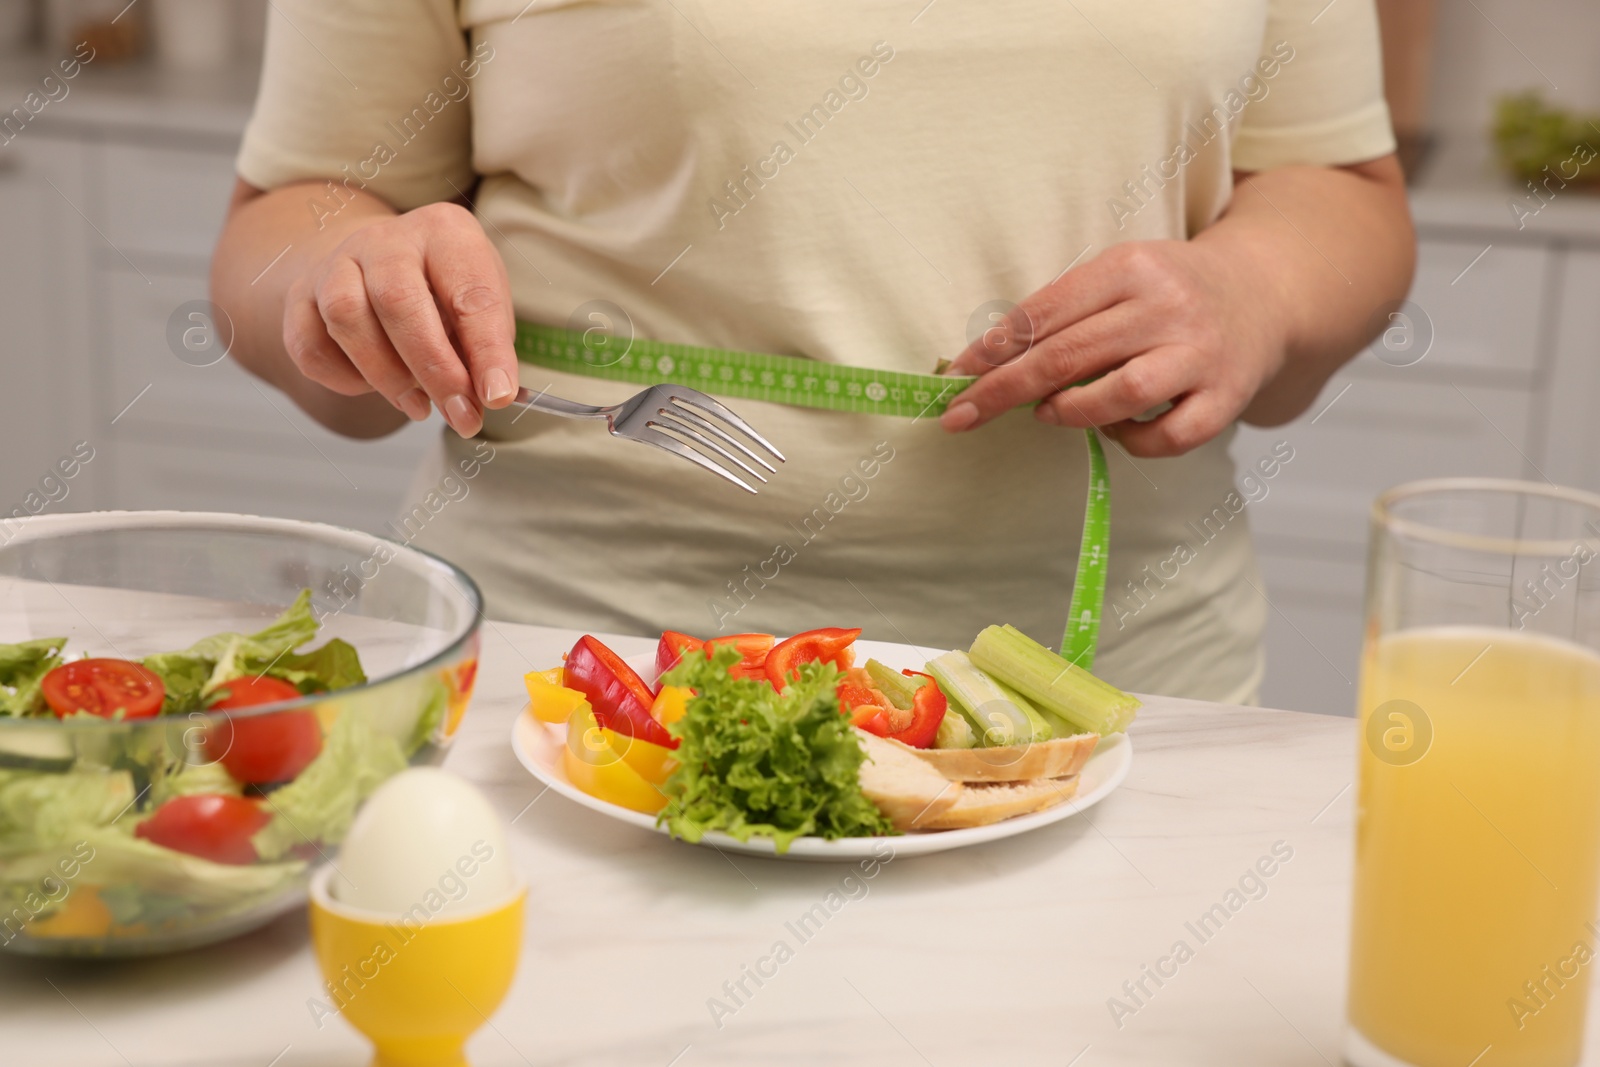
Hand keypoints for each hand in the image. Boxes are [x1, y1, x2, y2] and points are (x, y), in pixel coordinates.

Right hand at [281, 202, 517, 437]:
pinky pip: (310, 345)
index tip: (496, 396)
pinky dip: (344, 378)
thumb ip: (486, 348)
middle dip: (433, 369)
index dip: (486, 350)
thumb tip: (488, 396)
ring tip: (420, 406)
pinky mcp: (300, 296)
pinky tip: (374, 386)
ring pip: (346, 318)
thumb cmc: (440, 290)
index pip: (469, 292)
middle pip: (398, 301)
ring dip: (387, 376)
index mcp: (444, 233)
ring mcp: (336, 263)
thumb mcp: (480, 306)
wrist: (375, 265)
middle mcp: (386, 239)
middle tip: (460, 413)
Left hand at [938, 240, 1287, 456]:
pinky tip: (1117, 428)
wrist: (1266, 294)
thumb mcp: (1118, 276)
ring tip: (1049, 414)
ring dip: (1070, 412)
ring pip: (1120, 394)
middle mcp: (1167, 306)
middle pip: (1070, 355)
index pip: (1047, 311)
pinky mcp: (1226, 397)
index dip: (995, 348)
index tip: (956, 375)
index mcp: (1131, 266)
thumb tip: (989, 363)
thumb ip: (1065, 311)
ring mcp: (1200, 353)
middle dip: (1004, 390)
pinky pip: (1168, 437)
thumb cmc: (1169, 291)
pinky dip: (1131, 442)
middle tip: (961, 415)